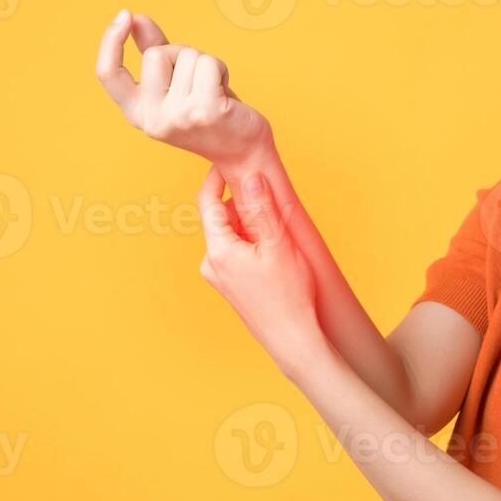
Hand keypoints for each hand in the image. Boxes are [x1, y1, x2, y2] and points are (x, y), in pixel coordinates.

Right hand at [95, 10, 272, 168]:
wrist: (242, 151)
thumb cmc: (207, 112)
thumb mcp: (174, 84)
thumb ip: (152, 51)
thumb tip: (136, 19)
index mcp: (138, 113)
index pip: (108, 74)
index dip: (110, 41)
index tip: (125, 15)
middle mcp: (153, 119)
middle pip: (156, 54)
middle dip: (180, 54)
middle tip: (197, 78)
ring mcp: (178, 117)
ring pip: (187, 56)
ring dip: (205, 64)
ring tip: (212, 90)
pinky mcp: (205, 112)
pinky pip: (209, 63)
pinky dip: (220, 69)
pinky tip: (224, 92)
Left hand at [197, 162, 321, 375]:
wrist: (292, 339)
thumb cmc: (288, 295)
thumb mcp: (278, 244)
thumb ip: (262, 208)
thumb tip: (250, 176)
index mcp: (218, 250)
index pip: (207, 202)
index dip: (216, 177)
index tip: (228, 160)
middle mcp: (211, 263)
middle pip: (220, 218)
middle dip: (241, 204)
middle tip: (266, 195)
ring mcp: (218, 277)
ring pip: (229, 236)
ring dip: (248, 225)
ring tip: (276, 229)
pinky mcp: (229, 286)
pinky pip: (234, 253)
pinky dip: (249, 243)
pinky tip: (273, 250)